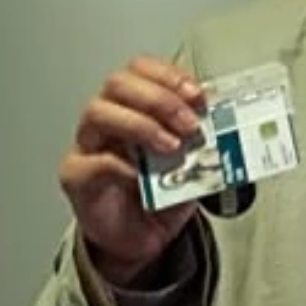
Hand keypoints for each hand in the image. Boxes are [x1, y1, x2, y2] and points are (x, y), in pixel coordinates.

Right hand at [58, 56, 205, 286]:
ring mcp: (87, 144)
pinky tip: (144, 176)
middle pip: (118, 83)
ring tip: (172, 147)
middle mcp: (106, 116)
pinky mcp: (76, 176)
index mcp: (134, 103)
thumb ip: (204, 140)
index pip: (142, 68)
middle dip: (159, 98)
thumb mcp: (193, 160)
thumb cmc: (163, 193)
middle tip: (189, 124)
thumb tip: (229, 125)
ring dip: (142, 125)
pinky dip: (123, 165)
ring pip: (99, 112)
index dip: (169, 76)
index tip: (198, 94)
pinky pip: (93, 161)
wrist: (141, 237)